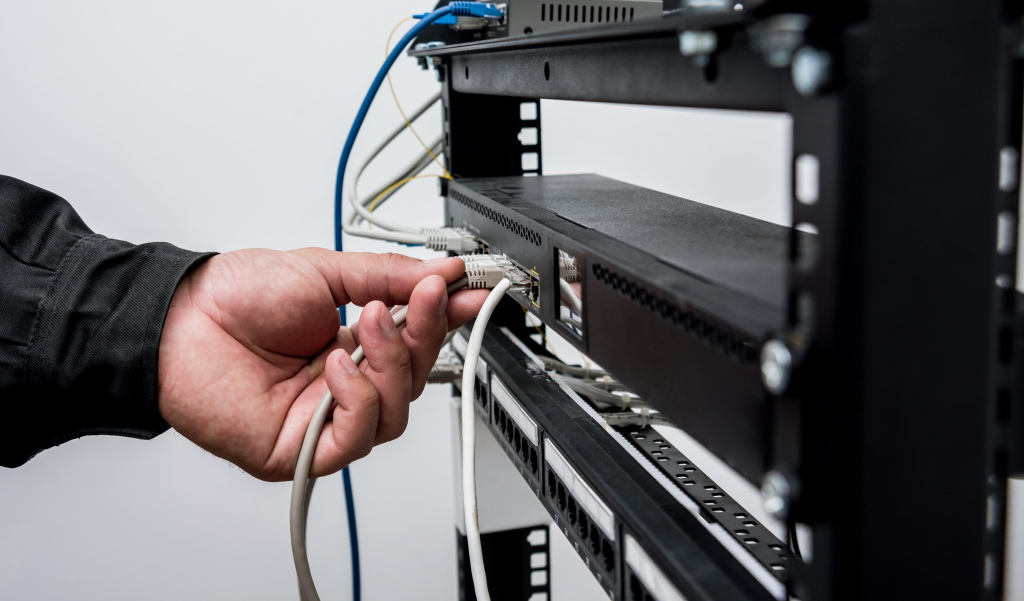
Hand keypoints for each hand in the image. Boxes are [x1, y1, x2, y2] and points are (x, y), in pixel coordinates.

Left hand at [157, 249, 488, 480]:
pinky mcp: (306, 449)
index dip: (448, 320)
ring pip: (395, 412)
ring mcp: (326, 417)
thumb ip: (389, 276)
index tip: (472, 293)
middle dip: (425, 336)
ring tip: (363, 323)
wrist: (178, 321)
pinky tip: (336, 366)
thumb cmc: (235, 297)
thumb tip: (444, 272)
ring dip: (390, 365)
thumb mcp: (325, 270)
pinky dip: (357, 398)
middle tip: (423, 298)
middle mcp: (346, 384)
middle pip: (415, 379)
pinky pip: (358, 437)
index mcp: (354, 343)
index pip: (418, 340)